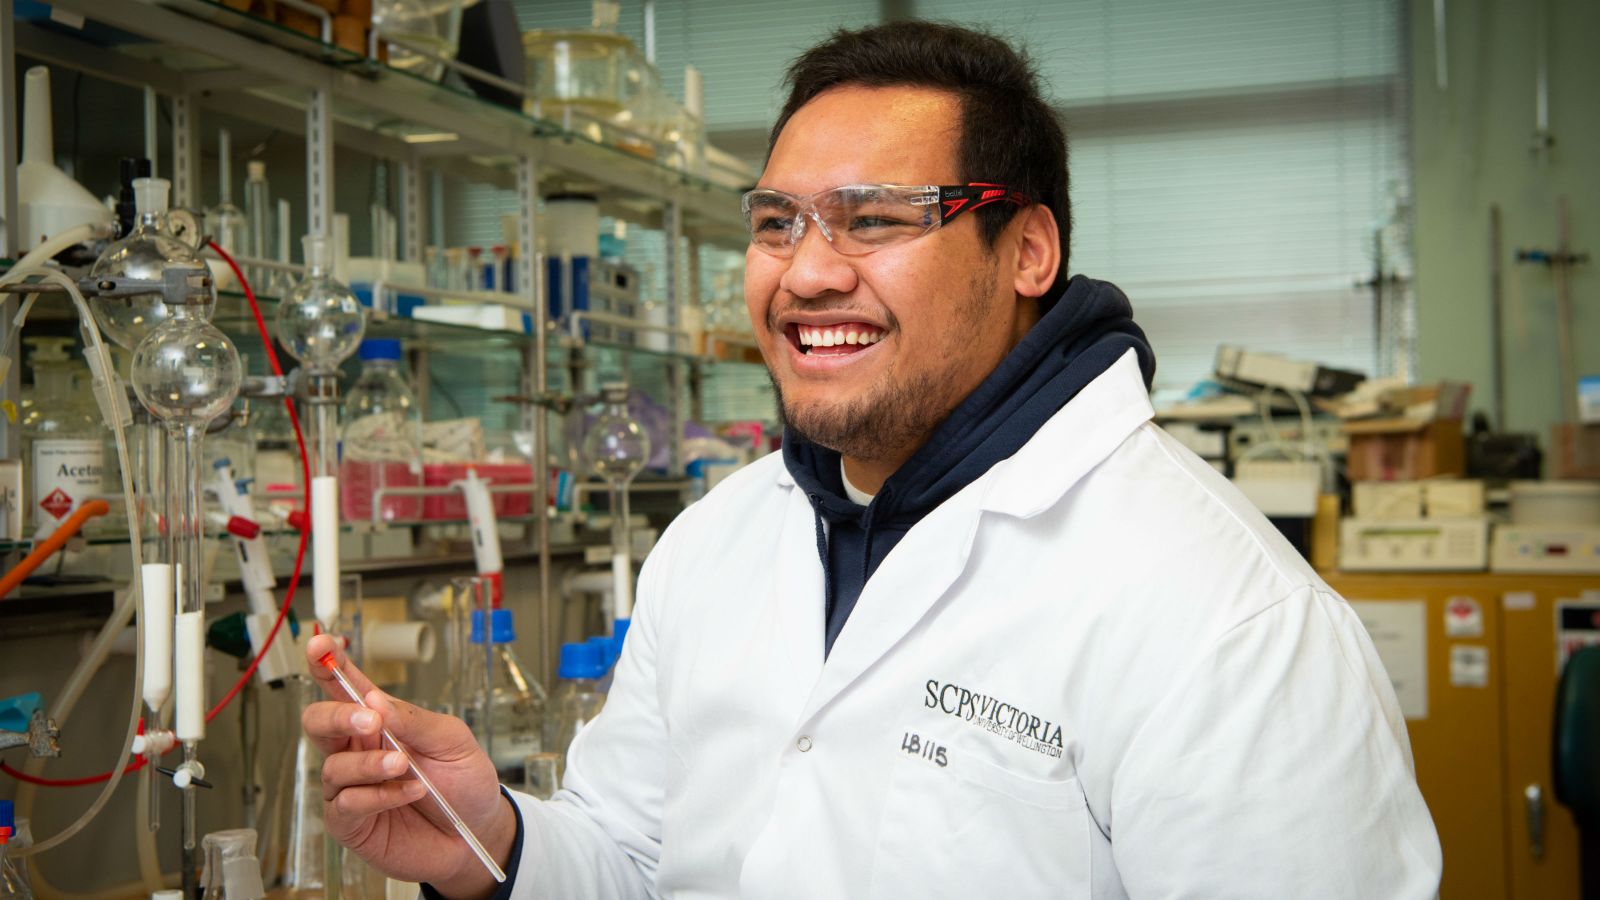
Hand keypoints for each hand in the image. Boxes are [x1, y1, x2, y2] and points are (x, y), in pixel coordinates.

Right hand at [302, 634, 516, 897]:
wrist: (478, 832)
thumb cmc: (464, 782)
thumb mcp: (452, 740)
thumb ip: (415, 720)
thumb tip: (375, 698)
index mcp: (380, 721)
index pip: (346, 687)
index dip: (328, 665)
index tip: (319, 644)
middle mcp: (358, 751)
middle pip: (318, 722)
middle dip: (336, 715)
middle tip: (369, 719)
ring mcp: (351, 787)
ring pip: (332, 766)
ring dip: (369, 763)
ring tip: (404, 765)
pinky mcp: (352, 823)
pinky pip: (345, 805)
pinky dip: (377, 796)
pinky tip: (407, 792)